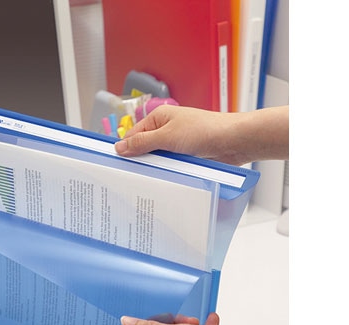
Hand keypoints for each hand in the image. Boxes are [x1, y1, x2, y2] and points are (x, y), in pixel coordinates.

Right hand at [114, 105, 288, 165]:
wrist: (233, 141)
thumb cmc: (204, 130)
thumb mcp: (167, 136)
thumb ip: (142, 143)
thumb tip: (119, 147)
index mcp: (158, 118)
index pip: (133, 135)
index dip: (125, 149)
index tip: (115, 164)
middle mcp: (166, 130)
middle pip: (144, 149)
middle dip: (140, 161)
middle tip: (130, 176)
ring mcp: (176, 145)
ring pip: (157, 160)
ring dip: (156, 168)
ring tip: (148, 181)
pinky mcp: (186, 158)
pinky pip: (170, 167)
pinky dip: (167, 173)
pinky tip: (163, 181)